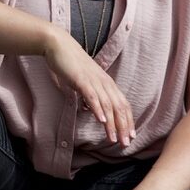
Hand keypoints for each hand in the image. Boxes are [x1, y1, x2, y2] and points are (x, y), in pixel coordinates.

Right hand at [43, 27, 134, 146]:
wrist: (59, 45)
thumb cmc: (70, 64)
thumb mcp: (83, 82)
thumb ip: (88, 95)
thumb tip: (88, 109)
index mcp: (106, 83)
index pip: (122, 104)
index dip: (127, 121)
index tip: (130, 136)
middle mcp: (104, 82)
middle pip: (118, 107)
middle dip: (123, 127)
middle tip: (125, 144)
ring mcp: (93, 81)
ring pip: (107, 105)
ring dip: (111, 124)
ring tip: (113, 139)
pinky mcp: (81, 79)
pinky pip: (92, 96)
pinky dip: (97, 109)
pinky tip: (100, 121)